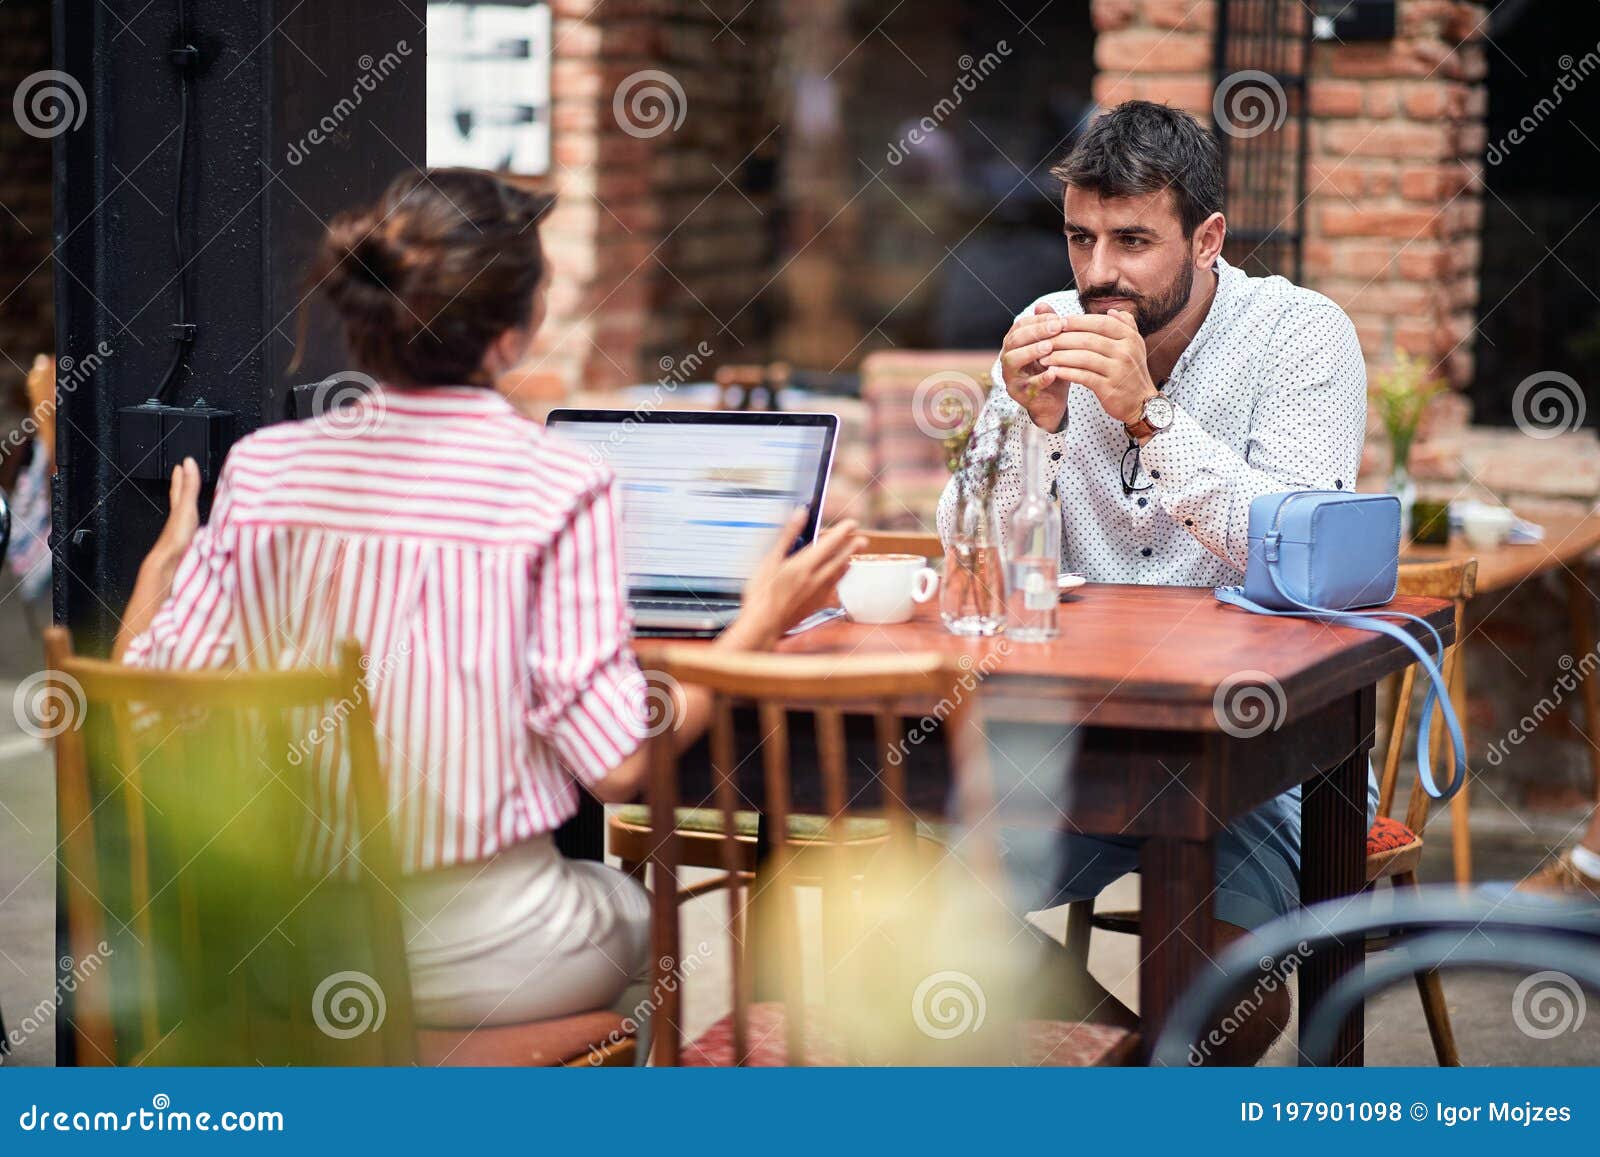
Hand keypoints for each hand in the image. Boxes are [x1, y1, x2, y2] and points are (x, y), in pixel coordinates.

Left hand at [145, 457, 201, 576]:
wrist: (169, 564)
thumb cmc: (176, 538)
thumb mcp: (186, 508)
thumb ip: (189, 487)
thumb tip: (188, 462)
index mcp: (178, 510)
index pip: (179, 489)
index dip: (180, 477)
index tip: (181, 465)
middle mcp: (179, 520)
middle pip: (179, 500)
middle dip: (182, 488)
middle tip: (184, 476)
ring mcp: (183, 533)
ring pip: (185, 515)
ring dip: (190, 506)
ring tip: (195, 501)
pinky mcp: (189, 545)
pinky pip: (195, 529)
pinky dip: (198, 524)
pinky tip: (204, 528)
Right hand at [722, 509, 865, 649]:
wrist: (764, 624)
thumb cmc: (762, 593)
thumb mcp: (771, 559)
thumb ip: (788, 535)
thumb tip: (800, 514)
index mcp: (805, 564)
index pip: (831, 543)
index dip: (843, 531)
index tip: (852, 523)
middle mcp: (816, 578)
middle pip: (840, 559)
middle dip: (851, 547)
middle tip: (862, 539)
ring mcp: (817, 593)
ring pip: (838, 575)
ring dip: (847, 563)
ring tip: (852, 557)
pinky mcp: (815, 605)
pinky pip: (833, 590)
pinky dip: (837, 580)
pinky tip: (836, 580)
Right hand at [999, 303, 1070, 431]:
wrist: (1053, 400)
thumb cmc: (1052, 367)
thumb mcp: (1053, 345)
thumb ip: (1047, 326)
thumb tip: (1042, 304)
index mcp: (1014, 344)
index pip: (1021, 326)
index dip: (1038, 321)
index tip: (1058, 319)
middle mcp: (1008, 357)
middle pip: (1015, 340)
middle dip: (1036, 332)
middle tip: (1056, 328)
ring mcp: (1010, 376)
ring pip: (1013, 360)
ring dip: (1031, 351)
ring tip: (1050, 347)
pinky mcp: (1018, 394)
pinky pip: (1027, 385)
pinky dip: (1040, 379)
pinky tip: (1053, 372)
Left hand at [1038, 308, 1156, 427]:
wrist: (1141, 402)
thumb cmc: (1131, 372)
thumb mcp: (1134, 346)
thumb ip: (1125, 326)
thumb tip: (1111, 311)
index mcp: (1129, 337)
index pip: (1100, 323)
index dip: (1077, 321)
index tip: (1058, 322)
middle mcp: (1125, 351)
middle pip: (1088, 340)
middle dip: (1062, 339)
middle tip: (1043, 340)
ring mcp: (1118, 370)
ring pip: (1083, 358)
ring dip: (1060, 356)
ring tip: (1043, 357)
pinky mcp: (1109, 388)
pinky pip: (1083, 376)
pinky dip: (1066, 373)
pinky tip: (1053, 371)